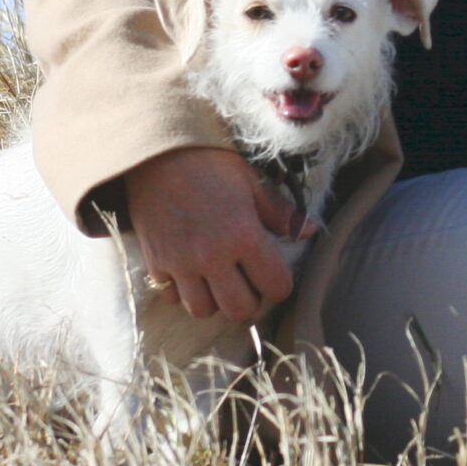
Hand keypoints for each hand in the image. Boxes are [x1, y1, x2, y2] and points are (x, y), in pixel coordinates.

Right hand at [124, 146, 315, 321]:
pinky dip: (183, 291)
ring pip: (204, 311)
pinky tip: (190, 271)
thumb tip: (311, 231)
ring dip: (215, 300)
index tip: (274, 271)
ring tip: (219, 278)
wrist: (155, 154)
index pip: (276, 287)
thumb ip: (281, 213)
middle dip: (250, 299)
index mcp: (244, 236)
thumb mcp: (252, 182)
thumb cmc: (210, 164)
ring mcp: (181, 264)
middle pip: (240, 309)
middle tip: (248, 279)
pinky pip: (172, 298)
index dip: (280, 283)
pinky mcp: (155, 264)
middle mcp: (213, 257)